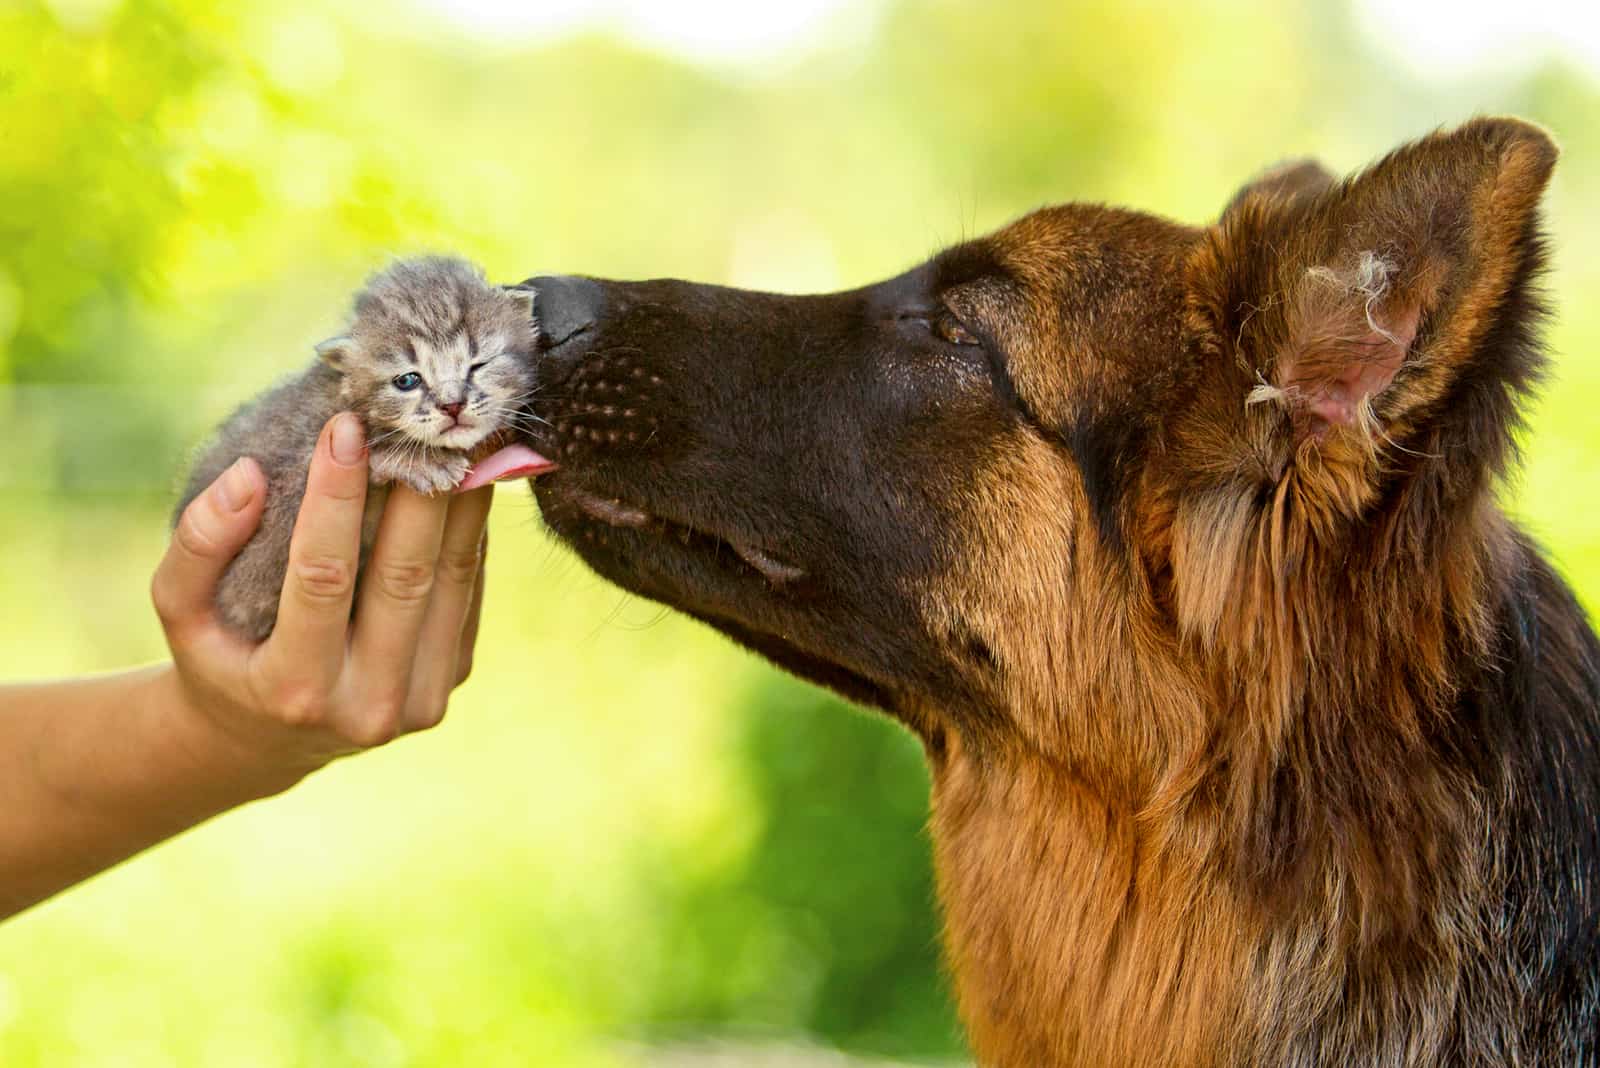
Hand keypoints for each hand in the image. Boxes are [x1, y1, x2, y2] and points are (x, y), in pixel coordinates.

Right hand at [152, 412, 491, 787]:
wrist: (266, 738)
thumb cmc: (217, 656)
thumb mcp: (179, 609)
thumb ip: (198, 544)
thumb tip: (250, 475)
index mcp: (294, 689)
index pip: (323, 578)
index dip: (336, 499)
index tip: (345, 427)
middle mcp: (366, 705)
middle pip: (403, 578)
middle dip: (414, 490)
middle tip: (421, 422)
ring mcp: (418, 700)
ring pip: (452, 582)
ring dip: (461, 505)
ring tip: (460, 438)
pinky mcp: (450, 682)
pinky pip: (468, 595)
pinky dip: (470, 535)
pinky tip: (468, 483)